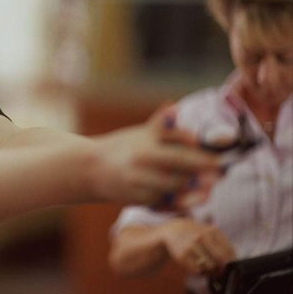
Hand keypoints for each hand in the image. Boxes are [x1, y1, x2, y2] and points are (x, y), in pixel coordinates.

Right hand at [89, 107, 219, 208]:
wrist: (91, 169)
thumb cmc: (121, 148)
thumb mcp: (140, 133)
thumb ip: (162, 123)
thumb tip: (175, 106)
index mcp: (145, 148)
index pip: (181, 154)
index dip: (202, 159)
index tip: (219, 162)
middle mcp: (142, 167)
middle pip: (181, 174)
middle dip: (202, 176)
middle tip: (218, 177)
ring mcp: (139, 185)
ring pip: (174, 190)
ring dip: (193, 191)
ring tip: (209, 190)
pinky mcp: (137, 201)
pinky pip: (163, 203)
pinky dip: (178, 201)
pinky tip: (190, 199)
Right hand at [159, 218, 235, 274]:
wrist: (172, 230)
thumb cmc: (196, 234)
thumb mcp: (209, 232)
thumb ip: (223, 245)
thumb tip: (235, 263)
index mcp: (212, 230)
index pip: (229, 252)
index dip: (231, 263)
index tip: (228, 267)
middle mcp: (201, 237)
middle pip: (221, 260)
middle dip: (222, 268)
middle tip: (219, 270)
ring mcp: (191, 245)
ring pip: (209, 267)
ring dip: (209, 270)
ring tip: (205, 265)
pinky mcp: (182, 255)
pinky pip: (196, 270)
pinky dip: (198, 271)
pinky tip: (195, 264)